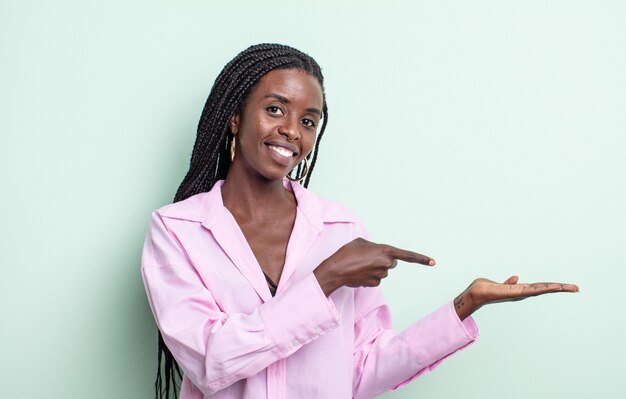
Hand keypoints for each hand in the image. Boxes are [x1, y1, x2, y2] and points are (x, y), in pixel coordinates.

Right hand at [314, 238, 434, 295]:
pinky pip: (376, 279)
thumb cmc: (347, 253)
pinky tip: (358, 273)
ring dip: (374, 268)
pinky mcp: (374, 284)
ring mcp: (381, 275)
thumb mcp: (362, 242)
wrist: (336, 269)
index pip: (407, 255)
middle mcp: (386, 264)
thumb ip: (374, 246)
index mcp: (385, 250)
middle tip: (367, 257)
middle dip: (382, 260)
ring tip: (359, 264)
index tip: (433, 262)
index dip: (421, 258)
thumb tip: (377, 254)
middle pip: (391, 262)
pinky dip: (368, 276)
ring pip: (382, 271)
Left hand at [454, 276, 579, 319]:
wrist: (478, 292)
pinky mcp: (517, 292)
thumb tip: (516, 278)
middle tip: (576, 288)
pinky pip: (533, 289)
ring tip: (571, 287)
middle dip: (561, 288)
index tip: (566, 286)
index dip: (553, 286)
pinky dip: (544, 288)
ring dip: (557, 288)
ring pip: (543, 289)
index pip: (541, 287)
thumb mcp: (502, 284)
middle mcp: (524, 292)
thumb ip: (510, 282)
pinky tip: (554, 286)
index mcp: (522, 289)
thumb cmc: (488, 288)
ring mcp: (521, 293)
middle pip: (546, 289)